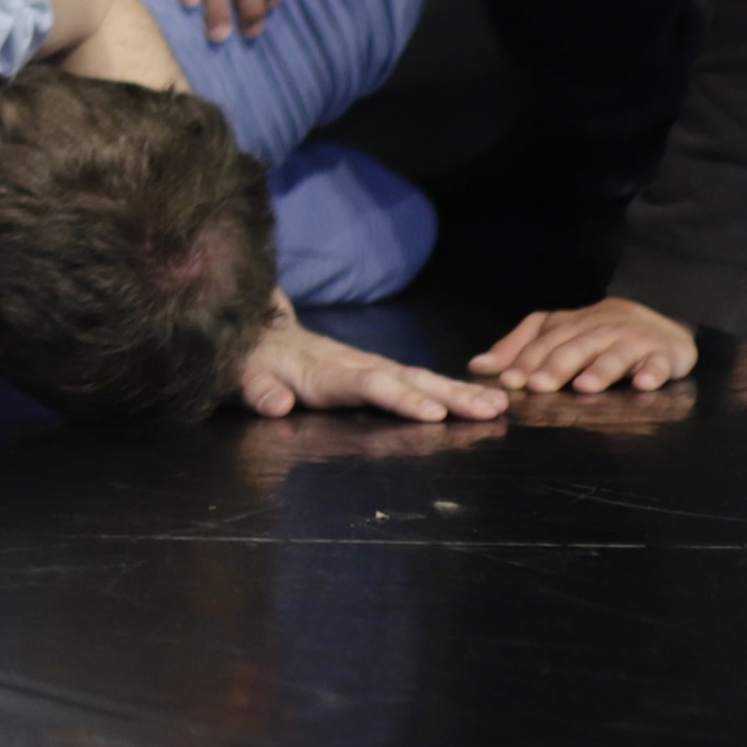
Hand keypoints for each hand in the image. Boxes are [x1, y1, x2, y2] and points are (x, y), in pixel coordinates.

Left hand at [239, 302, 509, 421]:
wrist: (260, 333)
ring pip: (422, 378)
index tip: (433, 414)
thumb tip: (277, 406)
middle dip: (451, 396)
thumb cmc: (255, 364)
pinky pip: (420, 380)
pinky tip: (483, 401)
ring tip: (500, 407)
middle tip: (491, 410)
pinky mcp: (380, 371)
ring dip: (461, 393)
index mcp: (327, 373)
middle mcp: (358, 366)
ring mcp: (373, 366)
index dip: (401, 398)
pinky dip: (453, 389)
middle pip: (409, 380)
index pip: (370, 385)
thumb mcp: (246, 378)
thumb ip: (261, 392)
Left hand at [471, 295, 699, 393]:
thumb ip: (518, 348)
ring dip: (600, 370)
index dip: (526, 361)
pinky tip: (644, 384)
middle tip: (538, 387)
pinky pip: (659, 363)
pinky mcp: (663, 354)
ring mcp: (632, 342)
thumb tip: (477, 366)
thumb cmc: (596, 332)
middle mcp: (598, 331)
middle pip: (575, 348)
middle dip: (555, 367)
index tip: (508, 381)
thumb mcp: (556, 333)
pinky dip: (652, 372)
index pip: (544, 343)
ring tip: (585, 386)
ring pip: (614, 355)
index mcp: (569, 326)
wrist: (658, 315)